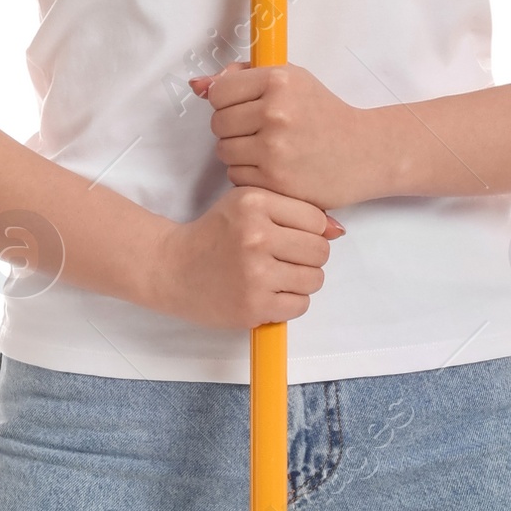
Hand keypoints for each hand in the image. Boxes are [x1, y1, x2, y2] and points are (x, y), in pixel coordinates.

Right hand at [152, 184, 344, 328]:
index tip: (290, 237)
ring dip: (302, 281)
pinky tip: (270, 293)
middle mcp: (255, 237)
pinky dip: (290, 302)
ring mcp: (254, 274)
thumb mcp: (246, 204)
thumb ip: (291, 209)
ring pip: (314, 280)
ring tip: (277, 276)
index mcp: (254, 204)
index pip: (315, 219)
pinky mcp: (253, 306)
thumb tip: (338, 230)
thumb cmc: (213, 235)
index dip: (309, 230)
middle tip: (285, 259)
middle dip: (309, 257)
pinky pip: (300, 305)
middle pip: (320, 251)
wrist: (171, 268)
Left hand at [191, 64, 378, 207]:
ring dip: (239, 153)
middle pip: (218, 123)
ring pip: (224, 151)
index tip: (247, 107)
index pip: (219, 92)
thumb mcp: (290, 81)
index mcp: (279, 80)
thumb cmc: (324, 114)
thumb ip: (242, 77)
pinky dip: (249, 175)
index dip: (228, 102)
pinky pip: (236, 176)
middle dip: (233, 128)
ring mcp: (275, 148)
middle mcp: (275, 112)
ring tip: (268, 150)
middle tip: (261, 131)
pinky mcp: (275, 179)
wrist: (363, 152)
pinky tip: (273, 168)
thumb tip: (197, 84)